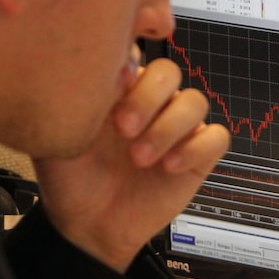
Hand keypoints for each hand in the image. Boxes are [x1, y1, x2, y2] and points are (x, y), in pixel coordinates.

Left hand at [33, 58, 229, 272]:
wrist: (87, 226)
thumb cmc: (71, 179)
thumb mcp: (62, 133)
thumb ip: (81, 96)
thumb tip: (113, 67)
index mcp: (120, 88)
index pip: (139, 52)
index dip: (133, 63)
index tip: (116, 84)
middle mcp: (152, 102)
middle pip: (169, 72)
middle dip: (148, 98)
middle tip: (123, 128)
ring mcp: (177, 127)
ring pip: (195, 102)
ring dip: (169, 128)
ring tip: (141, 158)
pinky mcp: (198, 155)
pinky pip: (216, 137)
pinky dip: (195, 149)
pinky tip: (169, 167)